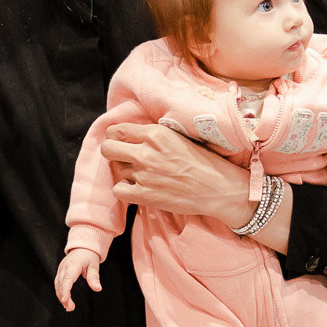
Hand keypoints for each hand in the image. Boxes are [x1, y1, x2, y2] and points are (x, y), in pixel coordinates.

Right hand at [54, 247, 100, 310]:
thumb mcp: (94, 266)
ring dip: (61, 296)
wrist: (82, 248)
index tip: (65, 300)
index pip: (67, 279)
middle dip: (63, 297)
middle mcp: (64, 267)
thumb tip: (98, 289)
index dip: (65, 290)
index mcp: (73, 265)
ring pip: (57, 285)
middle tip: (70, 308)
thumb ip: (94, 277)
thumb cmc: (89, 256)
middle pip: (60, 284)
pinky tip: (65, 300)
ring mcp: (60, 269)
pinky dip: (60, 292)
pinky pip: (58, 283)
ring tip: (69, 307)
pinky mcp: (60, 272)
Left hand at [102, 122, 251, 222]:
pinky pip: (118, 190)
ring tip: (145, 175)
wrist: (218, 188)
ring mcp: (144, 175)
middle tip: (125, 158)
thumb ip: (152, 135)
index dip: (116, 137)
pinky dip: (126, 190)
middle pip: (107, 149)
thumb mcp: (178, 137)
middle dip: (113, 153)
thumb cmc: (203, 162)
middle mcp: (146, 152)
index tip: (122, 142)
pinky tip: (139, 188)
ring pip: (117, 170)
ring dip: (127, 173)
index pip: (116, 130)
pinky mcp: (144, 195)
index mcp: (155, 134)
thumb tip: (130, 136)